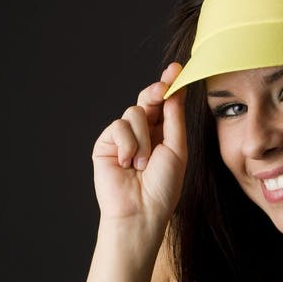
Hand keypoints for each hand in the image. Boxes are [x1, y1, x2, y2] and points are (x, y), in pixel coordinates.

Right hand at [92, 62, 187, 229]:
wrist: (140, 212)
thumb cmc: (162, 188)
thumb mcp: (176, 150)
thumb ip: (174, 119)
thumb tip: (174, 90)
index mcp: (163, 134)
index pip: (165, 104)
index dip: (170, 86)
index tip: (177, 69)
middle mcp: (143, 133)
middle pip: (147, 99)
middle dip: (155, 92)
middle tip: (161, 90)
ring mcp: (123, 137)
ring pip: (133, 112)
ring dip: (142, 139)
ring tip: (142, 164)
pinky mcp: (106, 143)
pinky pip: (118, 125)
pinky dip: (127, 144)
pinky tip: (126, 164)